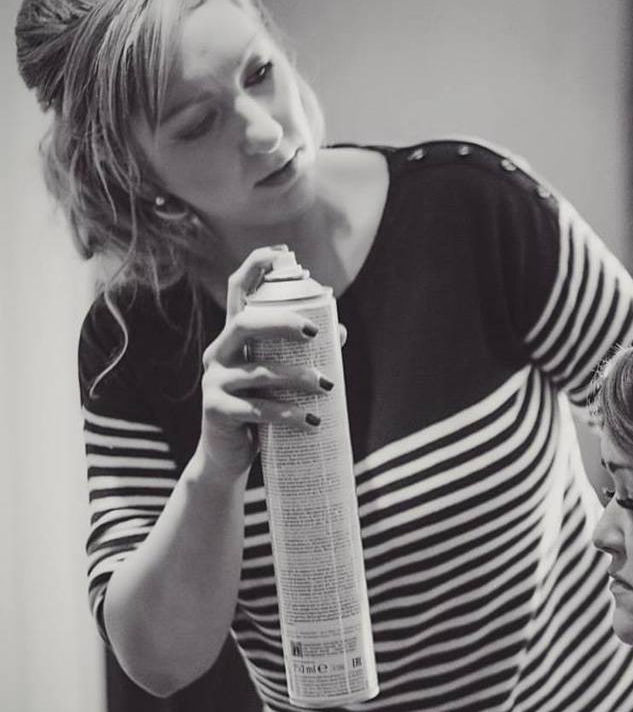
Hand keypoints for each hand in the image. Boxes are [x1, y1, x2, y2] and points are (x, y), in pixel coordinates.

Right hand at [196, 246, 334, 479]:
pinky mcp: (216, 412)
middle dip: (282, 322)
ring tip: (327, 386)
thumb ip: (303, 355)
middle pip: (245, 323)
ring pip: (258, 372)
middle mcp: (219, 353)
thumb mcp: (280, 379)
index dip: (256, 266)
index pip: (239, 291)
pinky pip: (257, 410)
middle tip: (315, 333)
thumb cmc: (260, 410)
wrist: (228, 457)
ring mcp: (214, 382)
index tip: (284, 254)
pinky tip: (312, 422)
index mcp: (234, 339)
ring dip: (297, 377)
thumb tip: (340, 332)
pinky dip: (289, 415)